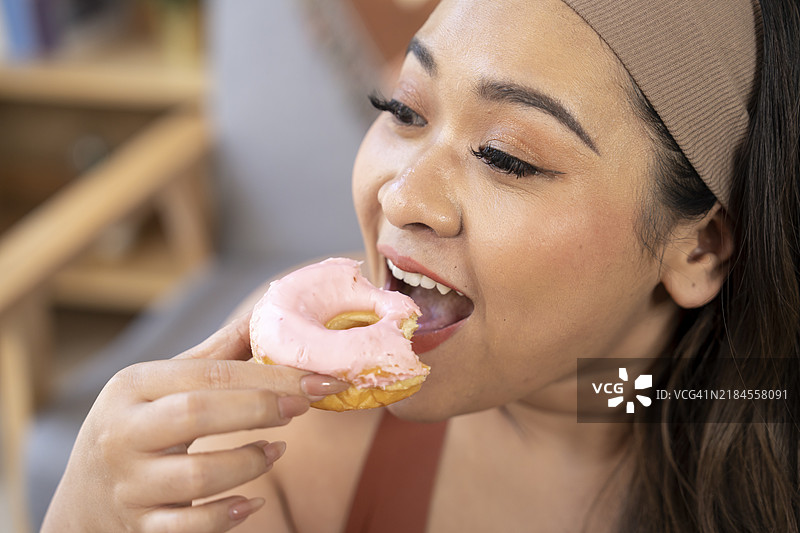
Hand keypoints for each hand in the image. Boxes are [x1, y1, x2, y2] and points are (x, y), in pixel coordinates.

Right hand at [42, 312, 347, 532]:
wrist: (84, 498)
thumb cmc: (139, 426)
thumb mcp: (162, 385)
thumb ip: (216, 355)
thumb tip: (267, 312)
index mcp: (133, 386)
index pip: (209, 374)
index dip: (269, 376)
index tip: (315, 380)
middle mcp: (123, 433)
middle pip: (198, 414)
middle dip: (260, 408)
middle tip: (302, 406)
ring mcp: (129, 485)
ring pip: (199, 477)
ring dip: (252, 462)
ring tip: (277, 451)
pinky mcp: (140, 527)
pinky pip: (190, 528)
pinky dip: (229, 516)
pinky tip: (253, 500)